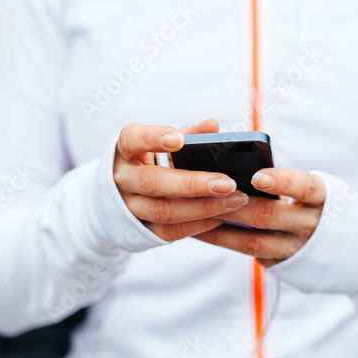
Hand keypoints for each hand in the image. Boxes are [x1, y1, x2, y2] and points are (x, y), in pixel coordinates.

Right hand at [113, 119, 250, 241]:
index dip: (153, 139)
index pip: (132, 140)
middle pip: (152, 183)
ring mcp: (128, 207)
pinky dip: (198, 225)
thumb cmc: (153, 159)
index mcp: (125, 150)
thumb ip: (189, 134)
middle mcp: (122, 179)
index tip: (179, 140)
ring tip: (235, 200)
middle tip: (228, 183)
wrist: (125, 193)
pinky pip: (169, 232)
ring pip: (163, 211)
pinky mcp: (140, 230)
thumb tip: (212, 125)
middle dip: (193, 184)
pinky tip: (222, 217)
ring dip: (203, 208)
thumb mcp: (165, 143)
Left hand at [195, 168, 326, 266]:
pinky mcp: (280, 264)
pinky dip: (223, 240)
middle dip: (235, 205)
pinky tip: (199, 231)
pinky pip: (247, 252)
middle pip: (269, 215)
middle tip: (206, 192)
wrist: (337, 244)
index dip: (282, 181)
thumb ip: (282, 180)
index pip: (304, 187)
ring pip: (253, 241)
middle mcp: (311, 225)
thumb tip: (234, 167)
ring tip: (192, 213)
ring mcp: (295, 249)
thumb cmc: (311, 203)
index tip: (256, 177)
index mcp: (321, 198)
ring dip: (219, 227)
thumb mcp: (308, 189)